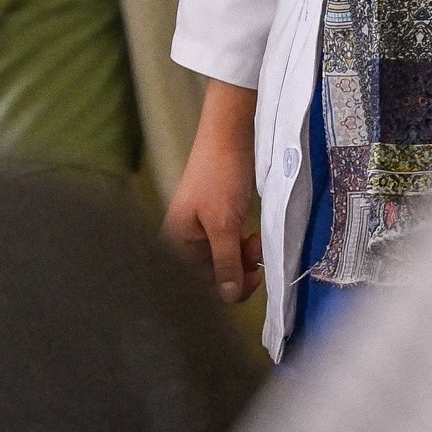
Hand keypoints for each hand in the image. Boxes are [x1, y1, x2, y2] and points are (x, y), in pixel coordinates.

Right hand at [164, 81, 262, 304]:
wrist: (229, 134)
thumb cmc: (220, 177)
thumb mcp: (223, 224)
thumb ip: (226, 262)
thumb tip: (228, 297)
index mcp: (175, 242)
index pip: (198, 283)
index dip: (226, 286)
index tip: (252, 277)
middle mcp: (183, 240)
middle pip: (210, 274)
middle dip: (236, 269)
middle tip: (256, 255)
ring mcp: (200, 229)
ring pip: (222, 259)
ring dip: (242, 257)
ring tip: (255, 240)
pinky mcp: (215, 219)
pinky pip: (227, 245)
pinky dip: (241, 245)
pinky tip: (251, 235)